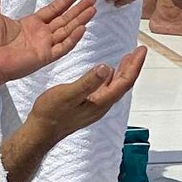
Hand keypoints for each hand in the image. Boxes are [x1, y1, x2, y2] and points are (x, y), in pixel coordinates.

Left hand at [0, 0, 94, 84]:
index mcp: (30, 24)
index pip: (53, 10)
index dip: (66, 1)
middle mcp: (40, 35)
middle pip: (64, 20)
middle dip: (78, 9)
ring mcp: (43, 46)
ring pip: (67, 31)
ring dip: (80, 20)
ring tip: (92, 9)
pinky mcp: (44, 57)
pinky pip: (63, 47)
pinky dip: (73, 39)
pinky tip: (83, 28)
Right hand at [26, 51, 144, 141]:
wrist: (40, 131)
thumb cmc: (51, 113)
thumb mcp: (68, 94)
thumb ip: (87, 82)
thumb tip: (106, 68)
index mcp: (100, 102)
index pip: (124, 82)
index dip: (134, 65)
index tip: (141, 50)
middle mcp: (101, 105)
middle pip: (123, 84)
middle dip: (132, 67)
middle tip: (139, 50)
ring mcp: (95, 106)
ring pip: (115, 87)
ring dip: (123, 71)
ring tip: (128, 58)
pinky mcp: (87, 106)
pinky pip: (105, 89)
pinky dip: (110, 77)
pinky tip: (107, 72)